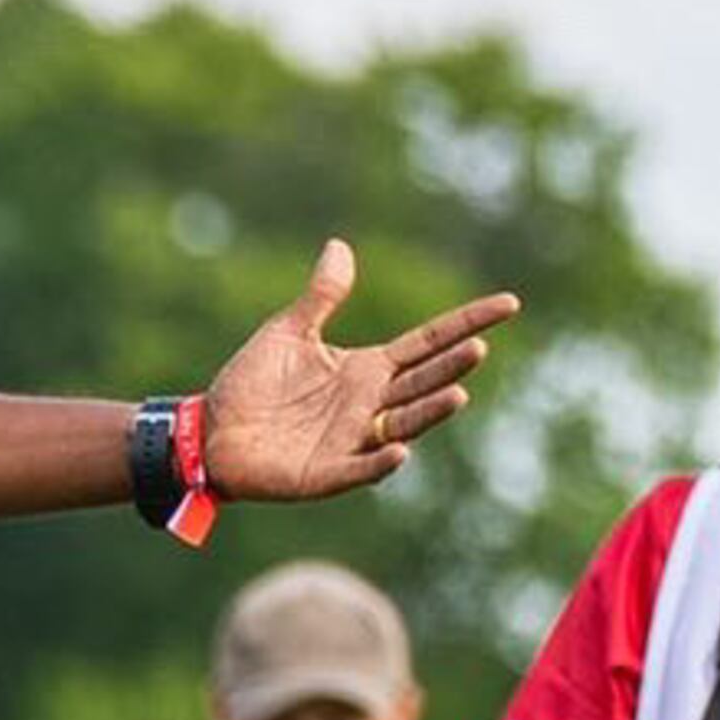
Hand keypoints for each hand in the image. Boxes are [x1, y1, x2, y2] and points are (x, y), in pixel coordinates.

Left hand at [201, 241, 516, 500]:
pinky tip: (400, 449)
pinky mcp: (326, 473)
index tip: (510, 304)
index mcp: (366, 369)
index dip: (467, 324)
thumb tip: (339, 246)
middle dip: (452, 367)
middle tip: (479, 347)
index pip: (428, 342)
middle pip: (423, 382)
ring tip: (458, 394)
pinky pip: (361, 468)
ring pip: (404, 424)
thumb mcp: (287, 333)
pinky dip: (382, 460)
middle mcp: (369, 404)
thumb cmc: (250, 385)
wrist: (209, 433)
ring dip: (430, 412)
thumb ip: (320, 297)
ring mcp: (352, 439)